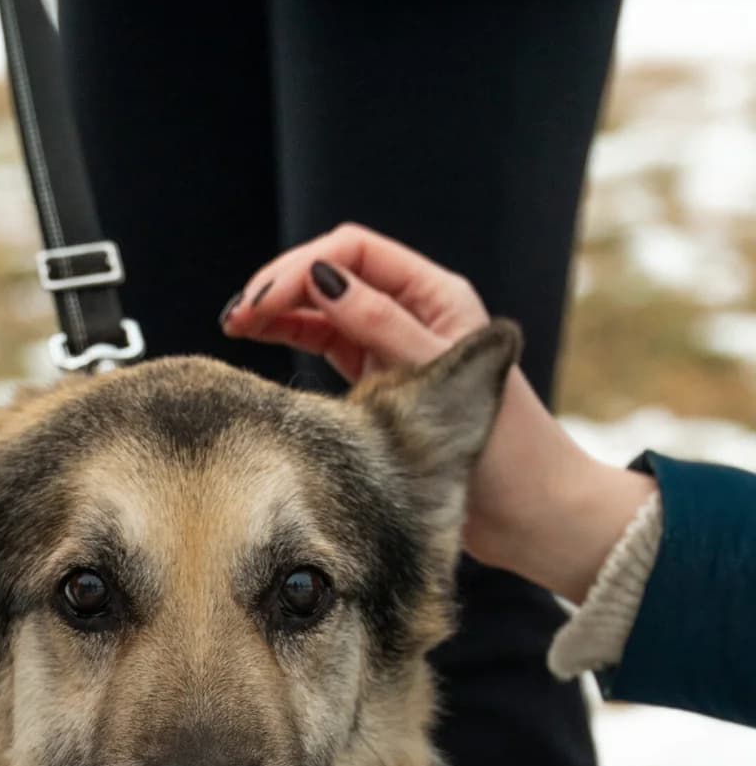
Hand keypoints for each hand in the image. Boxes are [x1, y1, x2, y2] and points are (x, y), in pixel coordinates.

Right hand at [222, 225, 653, 602]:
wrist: (530, 512)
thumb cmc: (504, 448)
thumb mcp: (433, 376)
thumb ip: (379, 324)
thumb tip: (322, 278)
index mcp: (436, 296)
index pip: (354, 253)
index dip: (301, 267)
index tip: (262, 300)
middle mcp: (413, 313)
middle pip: (334, 274)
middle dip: (282, 286)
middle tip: (235, 314)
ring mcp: (394, 346)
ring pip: (325, 309)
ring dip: (280, 311)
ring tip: (235, 325)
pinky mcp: (380, 382)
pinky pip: (328, 345)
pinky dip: (293, 339)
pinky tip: (261, 341)